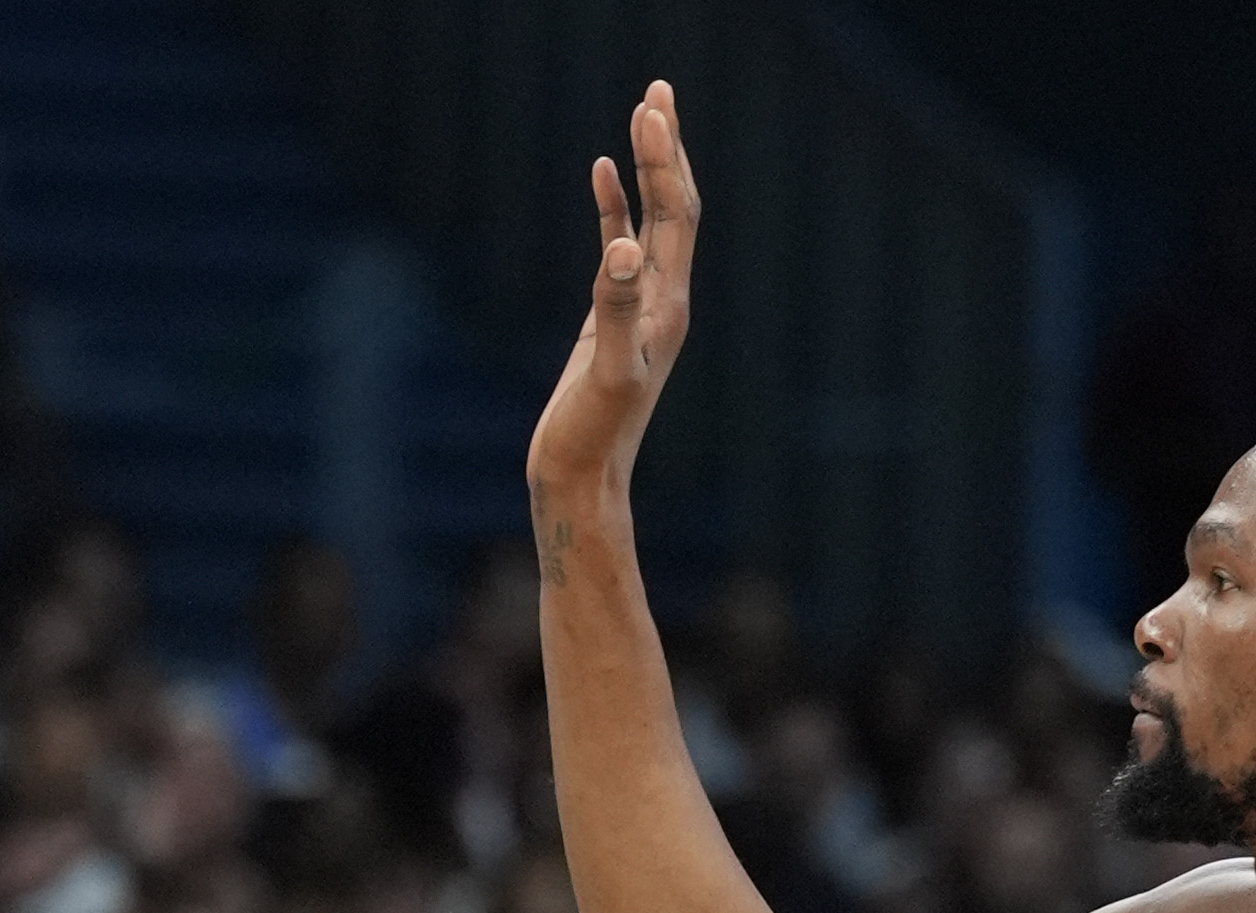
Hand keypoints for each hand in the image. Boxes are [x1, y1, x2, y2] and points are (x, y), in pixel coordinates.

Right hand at [526, 81, 700, 509]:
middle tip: (658, 89)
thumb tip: (621, 247)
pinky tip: (602, 174)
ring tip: (643, 112)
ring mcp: (638, 306)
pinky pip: (617, 248)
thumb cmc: (593, 434)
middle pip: (672, 206)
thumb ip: (615, 308)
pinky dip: (612, 207)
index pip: (674, 215)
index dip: (664, 160)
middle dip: (666, 147)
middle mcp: (662, 299)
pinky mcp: (611, 318)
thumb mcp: (607, 370)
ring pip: (649, 220)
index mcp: (668, 304)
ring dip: (647, 168)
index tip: (651, 107)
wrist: (581, 479)